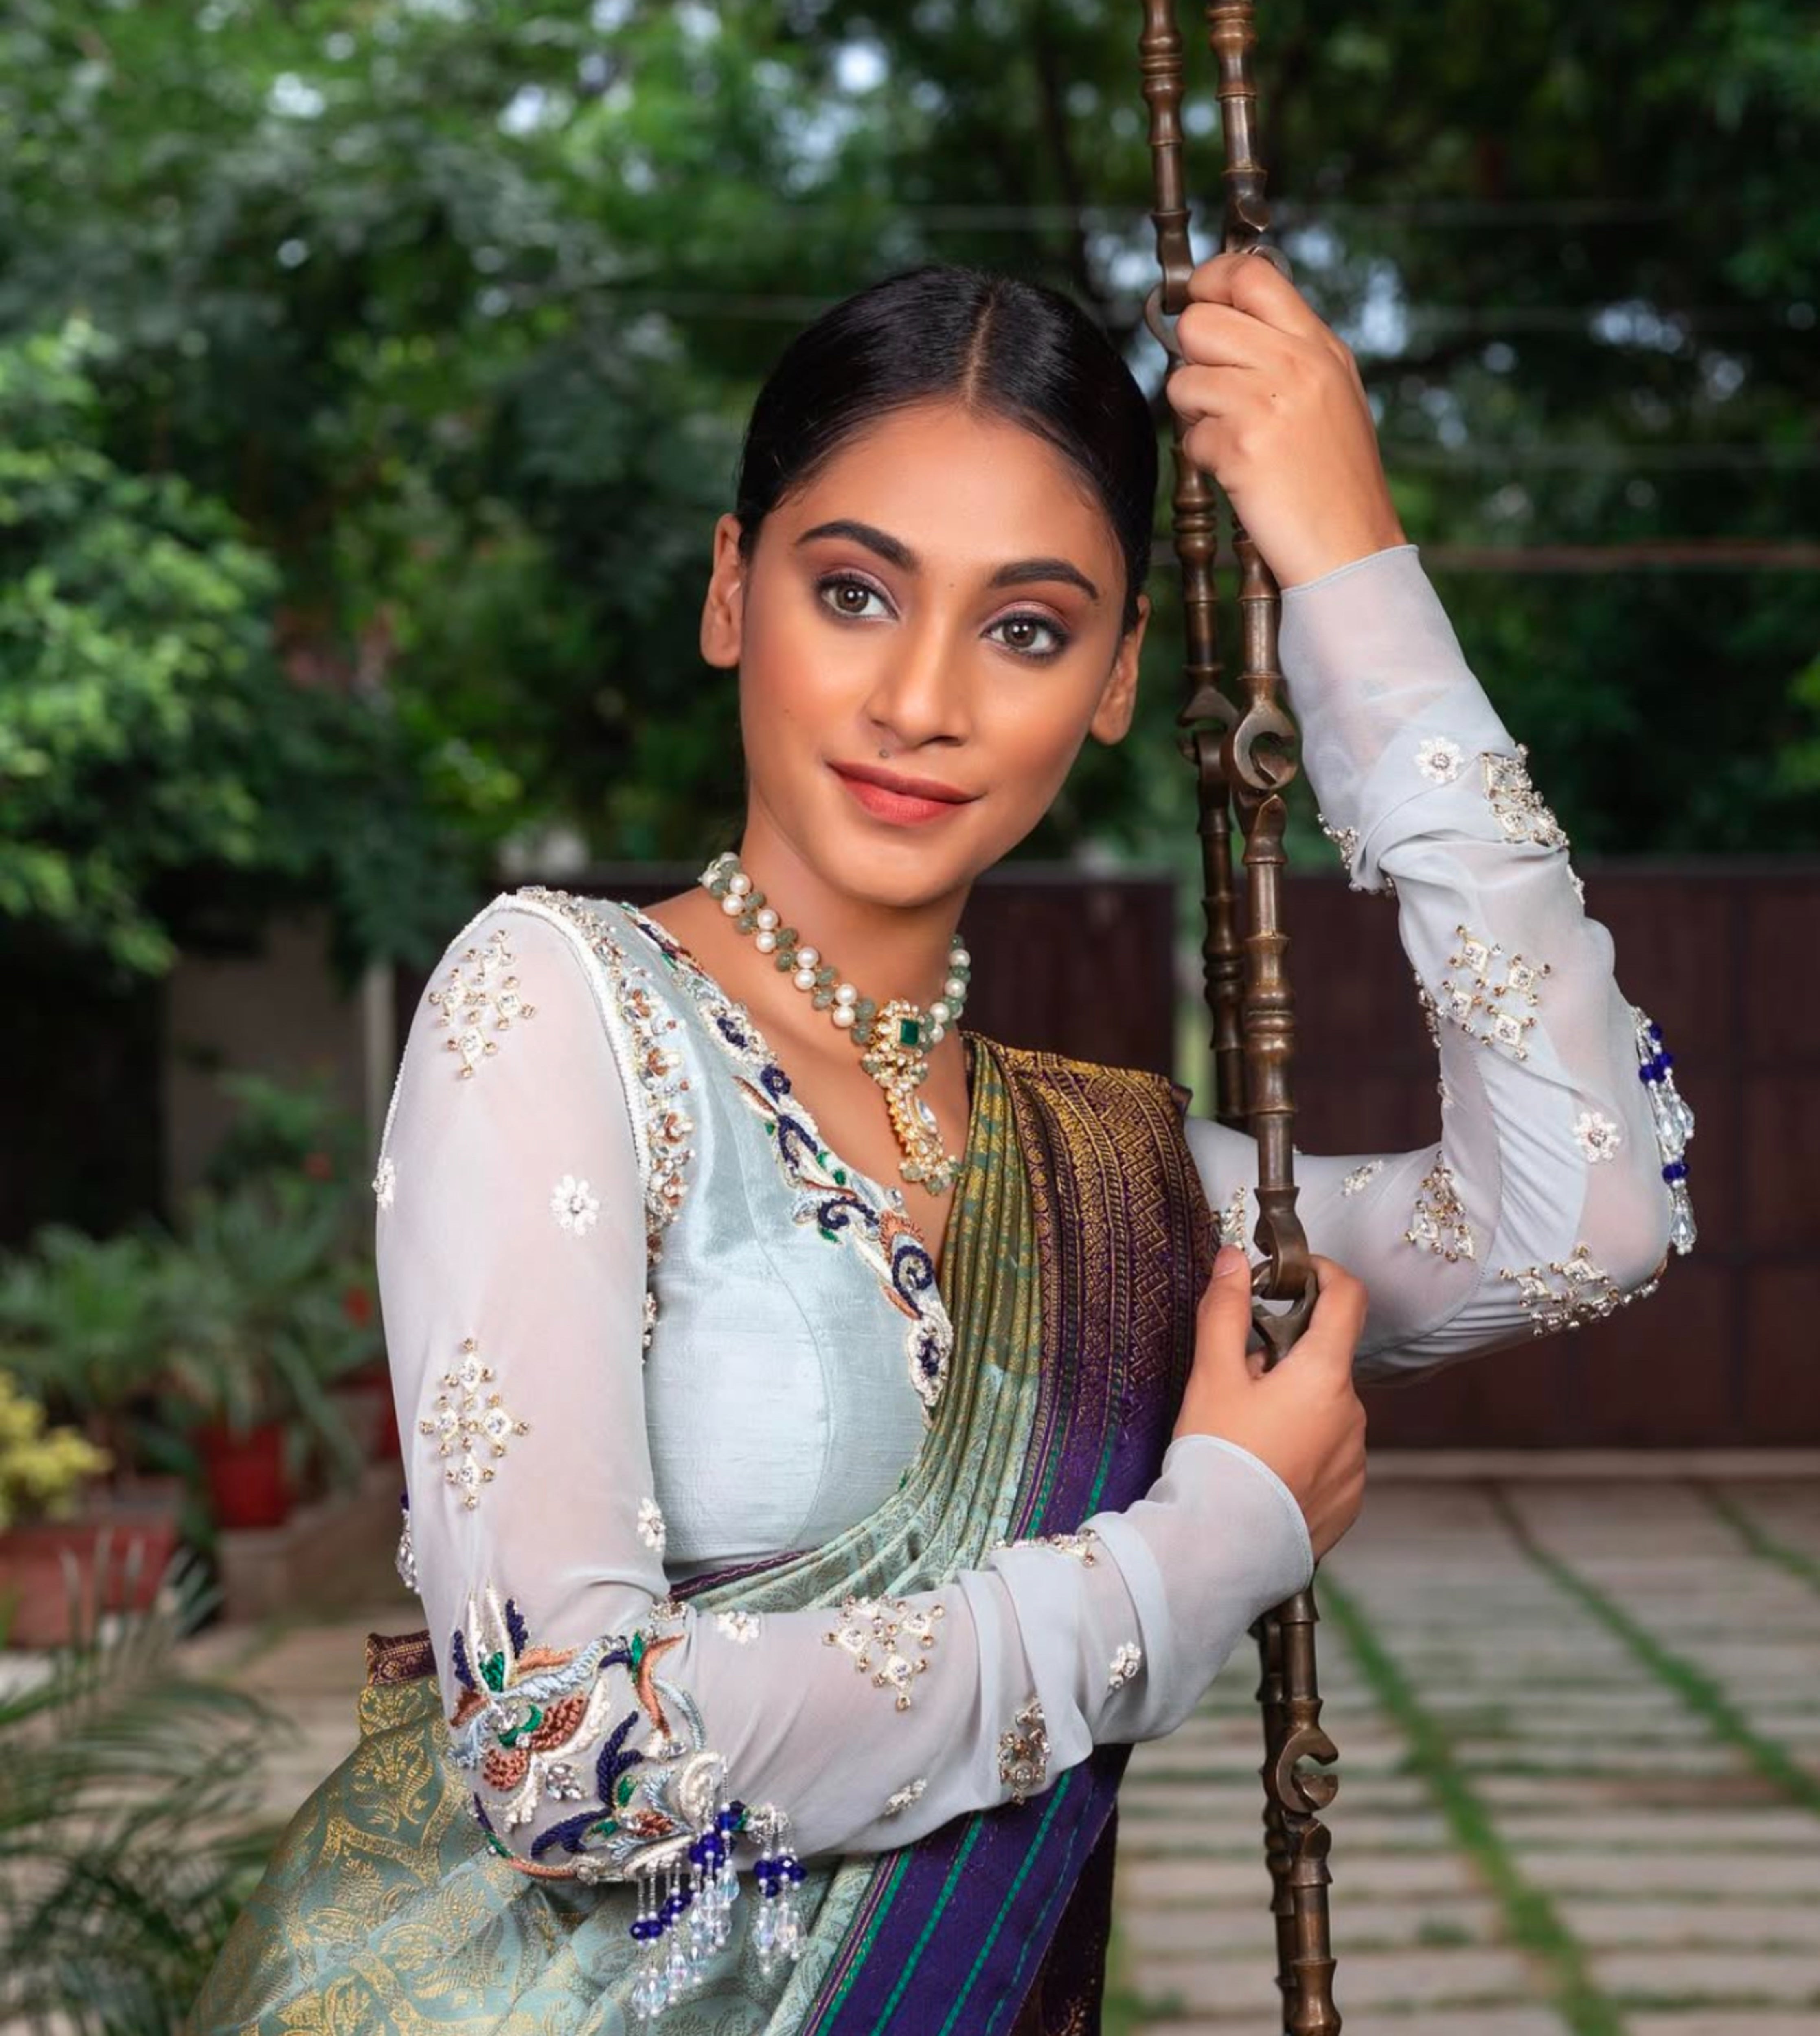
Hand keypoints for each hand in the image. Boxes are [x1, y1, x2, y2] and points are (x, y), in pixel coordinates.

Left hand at [1165, 248, 1406, 590]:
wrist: (1353, 547)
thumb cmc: (1335, 481)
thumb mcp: (1329, 396)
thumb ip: (1285, 353)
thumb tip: (1224, 321)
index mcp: (1319, 346)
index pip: (1252, 275)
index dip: (1210, 282)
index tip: (1197, 301)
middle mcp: (1297, 363)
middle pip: (1201, 321)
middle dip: (1192, 357)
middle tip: (1212, 392)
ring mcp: (1270, 402)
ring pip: (1184, 380)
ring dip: (1194, 415)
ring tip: (1232, 440)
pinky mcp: (1244, 445)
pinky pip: (1189, 436)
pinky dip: (1203, 458)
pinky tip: (1239, 475)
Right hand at [1173, 1244, 1368, 1559]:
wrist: (1222, 1551)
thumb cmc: (1216, 1458)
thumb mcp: (1212, 1376)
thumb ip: (1225, 1309)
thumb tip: (1233, 1257)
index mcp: (1324, 1376)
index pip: (1348, 1298)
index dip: (1322, 1273)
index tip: (1290, 1276)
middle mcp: (1353, 1414)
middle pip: (1325, 1361)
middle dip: (1287, 1359)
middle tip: (1238, 1383)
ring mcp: (1356, 1460)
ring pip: (1327, 1410)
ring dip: (1295, 1407)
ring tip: (1246, 1436)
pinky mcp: (1349, 1497)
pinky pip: (1331, 1455)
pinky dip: (1303, 1450)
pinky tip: (1264, 1470)